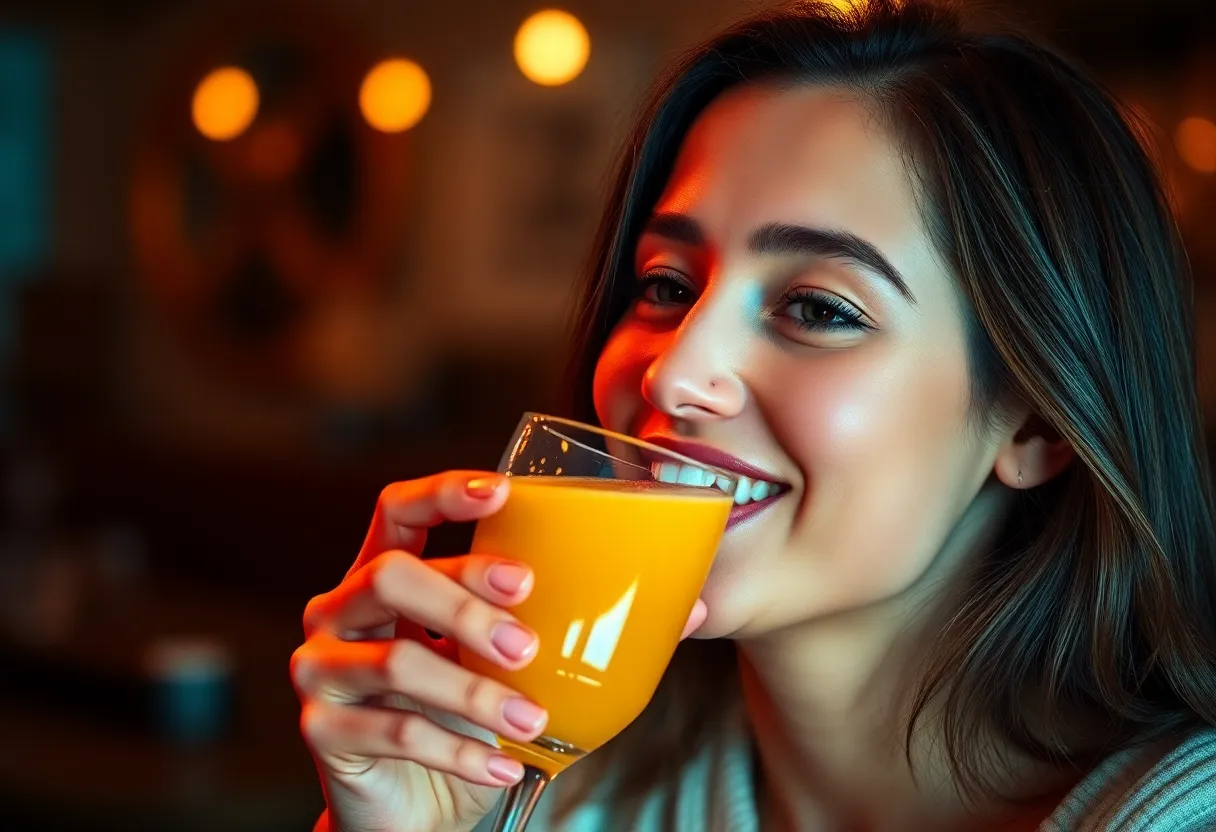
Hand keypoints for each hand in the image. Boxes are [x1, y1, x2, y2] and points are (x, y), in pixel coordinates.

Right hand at [292, 471, 546, 831]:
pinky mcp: (321, 731)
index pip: (397, 511)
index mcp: (379, 576)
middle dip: (466, 603)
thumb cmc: (457, 719)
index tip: (501, 494)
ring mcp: (320, 670)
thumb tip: (633, 595)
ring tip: (531, 718)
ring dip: (476, 692)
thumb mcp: (488, 660)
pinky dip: (461, 751)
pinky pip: (397, 731)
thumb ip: (519, 619)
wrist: (414, 805)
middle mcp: (339, 611)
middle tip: (526, 642)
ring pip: (397, 659)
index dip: (442, 494)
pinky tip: (504, 764)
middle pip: (390, 575)